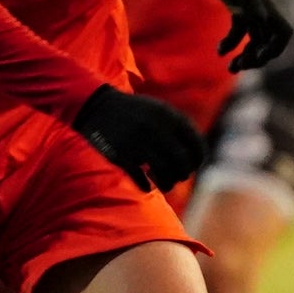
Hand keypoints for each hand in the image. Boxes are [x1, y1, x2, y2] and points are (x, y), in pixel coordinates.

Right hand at [71, 85, 205, 191]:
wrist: (96, 106)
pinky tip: (146, 185)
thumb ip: (179, 128)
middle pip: (182, 163)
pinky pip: (140, 179)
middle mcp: (155, 128)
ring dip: (167, 184)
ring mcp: (137, 142)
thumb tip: (197, 157)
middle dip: (182, 174)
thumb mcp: (159, 110)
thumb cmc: (134, 112)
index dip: (197, 161)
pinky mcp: (120, 155)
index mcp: (168, 116)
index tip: (192, 167)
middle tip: (177, 177)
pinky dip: (146, 186)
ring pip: (163, 174)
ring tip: (165, 185)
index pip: (195, 146)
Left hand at [183, 0, 290, 72]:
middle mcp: (259, 8)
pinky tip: (219, 51)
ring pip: (254, 39)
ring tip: (231, 68)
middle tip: (241, 66)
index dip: (275, 48)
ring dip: (246, 56)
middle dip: (258, 57)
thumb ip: (248, 0)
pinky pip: (239, 32)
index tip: (259, 57)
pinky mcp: (234, 7)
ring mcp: (247, 8)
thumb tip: (261, 19)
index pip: (283, 32)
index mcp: (264, 5)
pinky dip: (231, 44)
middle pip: (269, 41)